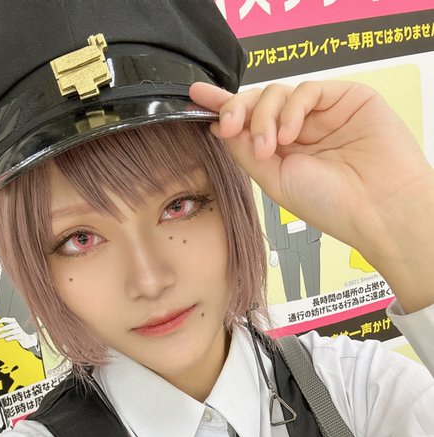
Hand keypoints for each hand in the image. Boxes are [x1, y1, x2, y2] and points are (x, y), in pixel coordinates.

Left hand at [0, 317, 37, 348]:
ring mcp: (20, 331)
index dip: (1, 320)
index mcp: (14, 322)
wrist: (27, 339)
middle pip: (7, 327)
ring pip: (10, 332)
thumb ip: (6, 326)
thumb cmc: (17, 333)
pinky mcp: (21, 336)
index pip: (6, 319)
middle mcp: (17, 325)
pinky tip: (6, 339)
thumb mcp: (12, 328)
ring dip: (3, 334)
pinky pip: (14, 337)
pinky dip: (9, 338)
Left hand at [190, 80, 433, 311]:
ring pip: (278, 93)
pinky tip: (290, 134)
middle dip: (238, 111)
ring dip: (264, 117)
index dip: (224, 109)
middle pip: (258, 104)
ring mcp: (322, 114)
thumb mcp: (275, 180)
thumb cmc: (332, 204)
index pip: (248, 123)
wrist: (378, 208)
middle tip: (229, 126)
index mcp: (283, 152)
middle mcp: (301, 130)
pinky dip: (291, 108)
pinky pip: (307, 89)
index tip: (197, 99)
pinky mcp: (345, 98)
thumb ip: (247, 152)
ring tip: (270, 146)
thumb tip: (219, 126)